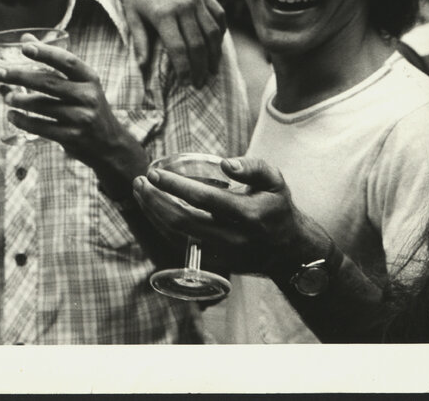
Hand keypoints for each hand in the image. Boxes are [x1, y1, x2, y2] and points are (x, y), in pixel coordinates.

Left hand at [0, 39, 148, 197]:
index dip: (46, 52)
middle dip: (19, 76)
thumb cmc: (87, 106)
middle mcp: (87, 96)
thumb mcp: (79, 82)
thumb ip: (53, 61)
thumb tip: (26, 38)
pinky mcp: (72, 137)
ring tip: (6, 97)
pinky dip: (23, 121)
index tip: (24, 47)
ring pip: (42, 106)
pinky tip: (12, 116)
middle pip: (48, 83)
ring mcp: (81, 118)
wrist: (109, 144)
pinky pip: (41, 127)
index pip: (67, 61)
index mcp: (89, 78)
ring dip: (18, 100)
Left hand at [122, 0, 224, 87]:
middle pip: (198, 43)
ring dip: (214, 54)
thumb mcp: (132, 16)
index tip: (185, 83)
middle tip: (199, 83)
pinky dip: (221, 32)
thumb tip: (141, 67)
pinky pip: (218, 15)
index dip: (184, 69)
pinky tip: (217, 46)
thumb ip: (139, 41)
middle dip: (200, 67)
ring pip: (213, 31)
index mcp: (163, 14)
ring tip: (211, 70)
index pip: (178, 48)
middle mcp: (183, 5)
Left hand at [131, 156, 327, 275]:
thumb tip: (225, 164)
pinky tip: (152, 209)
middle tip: (140, 180)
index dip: (175, 186)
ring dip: (153, 213)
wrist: (288, 252)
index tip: (154, 173)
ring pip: (177, 235)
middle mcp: (234, 238)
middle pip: (183, 220)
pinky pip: (180, 244)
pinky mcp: (215, 264)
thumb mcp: (275, 182)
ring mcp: (223, 254)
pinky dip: (162, 226)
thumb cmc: (276, 208)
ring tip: (140, 191)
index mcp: (249, 215)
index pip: (204, 199)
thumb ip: (253, 167)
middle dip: (155, 200)